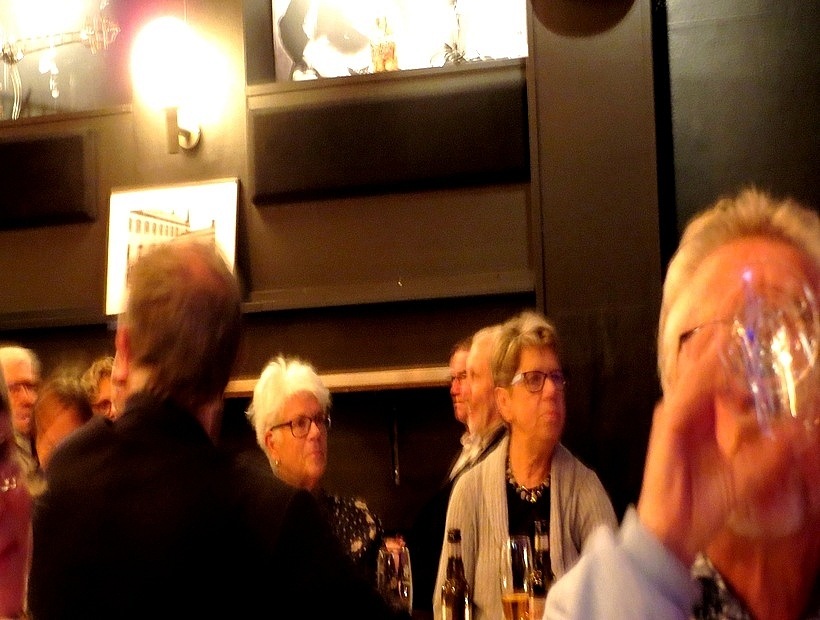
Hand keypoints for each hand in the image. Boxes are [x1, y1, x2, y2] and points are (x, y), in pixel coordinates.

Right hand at [637, 325, 818, 564]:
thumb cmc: (702, 504)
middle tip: (739, 320)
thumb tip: (799, 434)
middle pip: (698, 369)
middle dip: (717, 345)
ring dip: (710, 356)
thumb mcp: (745, 477)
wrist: (674, 529)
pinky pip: (686, 397)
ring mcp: (672, 417)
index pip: (715, 379)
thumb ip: (769, 456)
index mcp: (700, 419)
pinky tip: (716, 367)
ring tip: (729, 332)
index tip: (752, 336)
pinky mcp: (667, 427)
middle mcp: (685, 412)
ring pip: (692, 377)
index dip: (730, 357)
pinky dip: (701, 381)